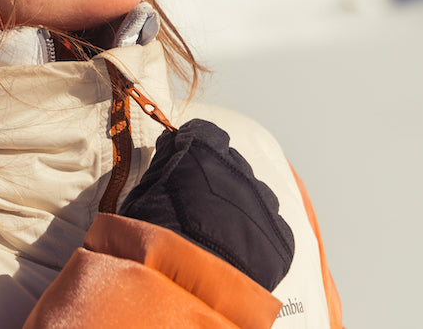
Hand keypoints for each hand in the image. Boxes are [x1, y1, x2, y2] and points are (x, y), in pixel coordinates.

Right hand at [119, 119, 294, 291]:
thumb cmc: (151, 241)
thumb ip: (162, 166)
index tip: (182, 163)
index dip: (192, 148)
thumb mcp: (141, 196)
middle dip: (216, 177)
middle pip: (231, 163)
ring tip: (219, 234)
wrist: (181, 289)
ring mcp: (263, 203)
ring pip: (255, 194)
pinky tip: (238, 255)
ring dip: (240, 206)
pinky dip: (258, 236)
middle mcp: (239, 169)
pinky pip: (272, 228)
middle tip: (196, 207)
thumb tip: (171, 145)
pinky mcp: (280, 238)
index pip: (204, 133)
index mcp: (203, 151)